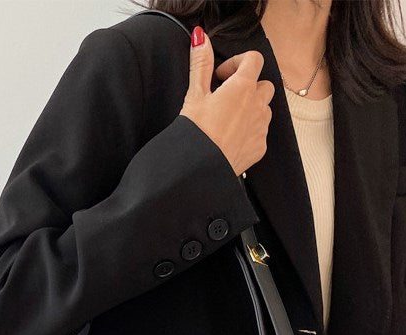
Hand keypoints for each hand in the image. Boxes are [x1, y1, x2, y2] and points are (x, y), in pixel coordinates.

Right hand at [179, 25, 274, 176]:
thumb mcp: (195, 95)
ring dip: (251, 109)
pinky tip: (230, 139)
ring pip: (264, 109)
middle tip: (226, 98)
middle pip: (263, 85)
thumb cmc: (197, 133)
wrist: (200, 169)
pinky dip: (249, 131)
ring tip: (227, 120)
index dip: (238, 63)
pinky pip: (261, 132)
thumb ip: (201, 64)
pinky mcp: (260, 147)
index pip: (253, 59)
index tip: (221, 76)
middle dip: (247, 87)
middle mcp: (258, 105)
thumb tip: (200, 39)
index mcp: (242, 87)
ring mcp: (262, 127)